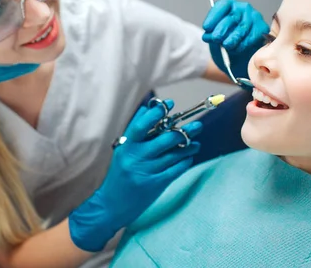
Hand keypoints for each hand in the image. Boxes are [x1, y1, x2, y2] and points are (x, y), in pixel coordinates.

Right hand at [68, 100, 201, 251]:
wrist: (113, 205)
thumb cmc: (119, 174)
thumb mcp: (122, 151)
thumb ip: (135, 131)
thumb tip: (148, 107)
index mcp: (126, 146)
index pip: (140, 125)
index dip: (155, 113)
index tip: (170, 105)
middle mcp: (135, 157)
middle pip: (164, 139)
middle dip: (184, 131)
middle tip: (197, 125)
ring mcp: (146, 171)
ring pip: (174, 154)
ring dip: (189, 146)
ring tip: (196, 141)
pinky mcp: (155, 184)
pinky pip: (176, 169)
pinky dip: (185, 161)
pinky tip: (189, 156)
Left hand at [202, 0, 268, 78]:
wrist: (242, 52)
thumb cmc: (227, 38)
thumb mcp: (216, 34)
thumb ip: (211, 33)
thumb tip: (208, 36)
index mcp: (229, 5)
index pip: (222, 6)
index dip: (213, 17)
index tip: (206, 27)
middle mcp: (243, 8)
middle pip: (232, 17)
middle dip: (222, 29)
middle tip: (216, 39)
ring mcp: (254, 17)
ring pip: (242, 28)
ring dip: (232, 39)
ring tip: (226, 45)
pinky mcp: (262, 28)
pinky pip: (252, 36)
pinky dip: (242, 44)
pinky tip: (236, 49)